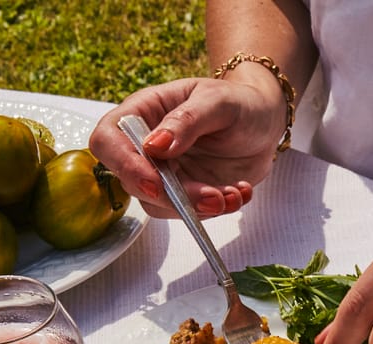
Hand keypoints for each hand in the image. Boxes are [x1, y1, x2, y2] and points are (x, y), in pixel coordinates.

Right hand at [88, 75, 285, 218]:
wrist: (265, 122)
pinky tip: (239, 192)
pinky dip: (216, 209)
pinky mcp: (186, 193)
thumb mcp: (217, 101)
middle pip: (134, 181)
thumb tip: (154, 145)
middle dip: (173, 196)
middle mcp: (146, 146)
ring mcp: (165, 173)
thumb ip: (186, 120)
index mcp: (143, 112)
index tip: (154, 182)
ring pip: (160, 204)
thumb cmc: (238, 101)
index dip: (123, 165)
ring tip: (234, 194)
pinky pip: (188, 212)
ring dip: (197, 207)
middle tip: (213, 197)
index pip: (107, 140)